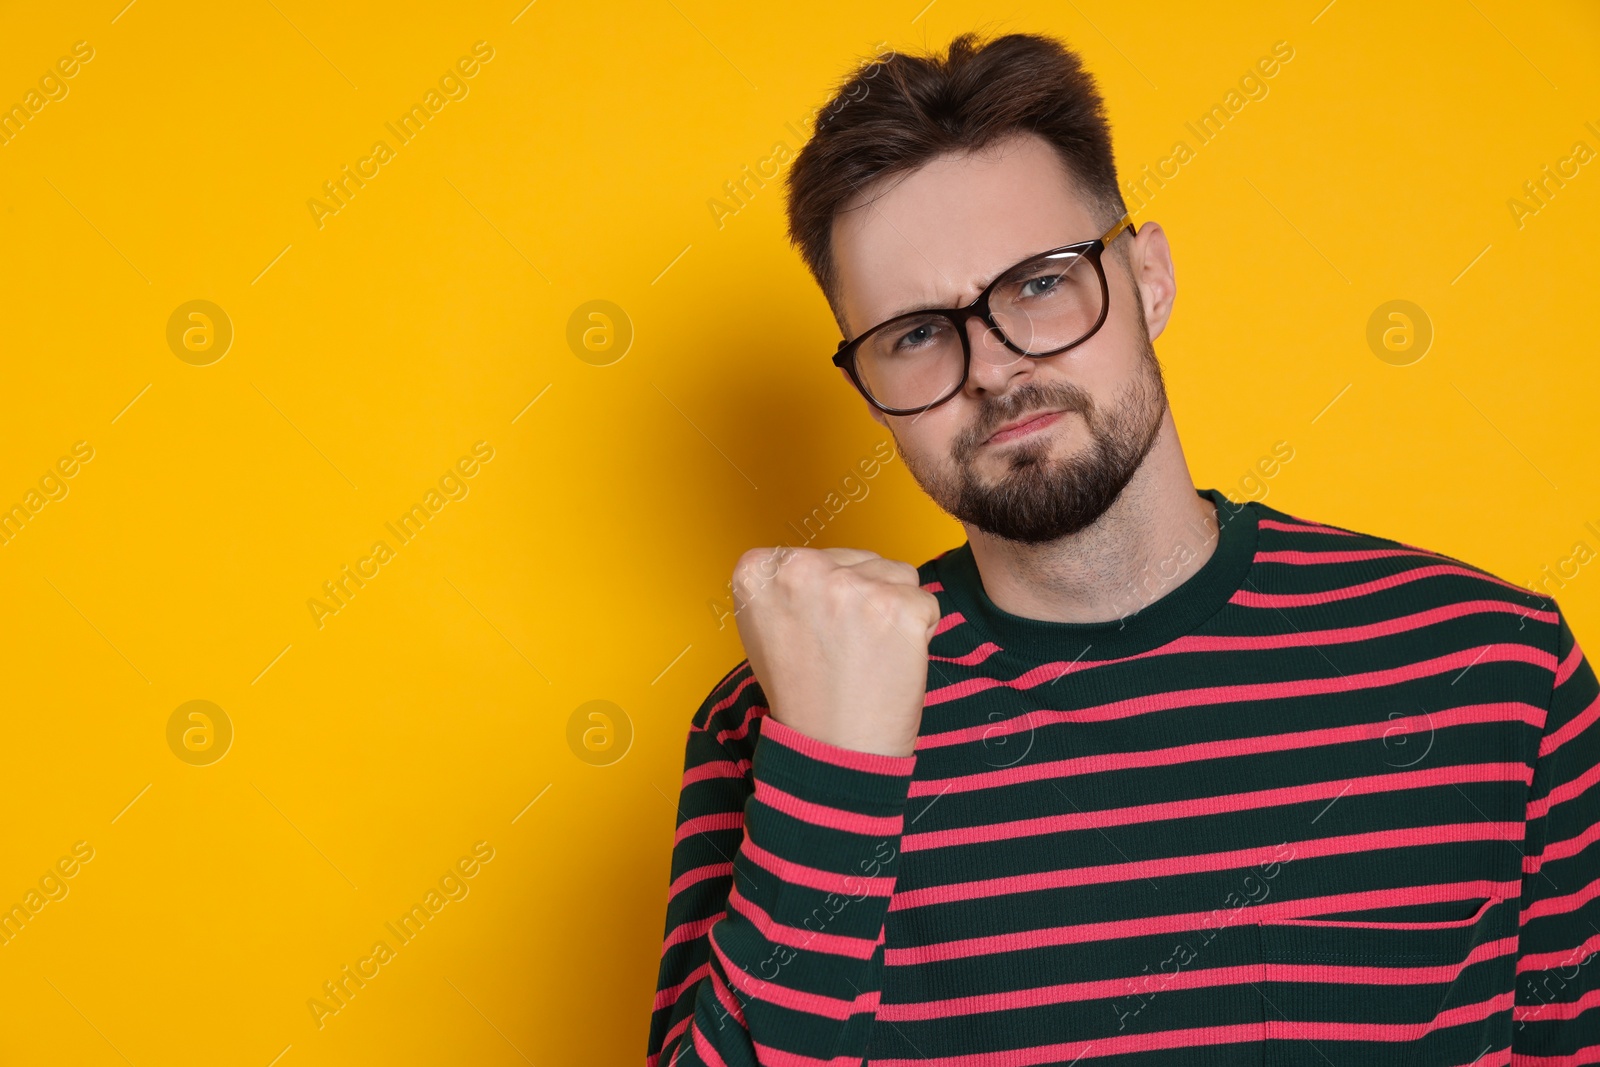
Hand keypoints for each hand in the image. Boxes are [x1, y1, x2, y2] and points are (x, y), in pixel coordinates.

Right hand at [732, 546, 939, 757]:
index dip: (829, 595)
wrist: (830, 752)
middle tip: (845, 649)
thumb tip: (830, 563)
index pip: (820, 555)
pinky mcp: (898, 607)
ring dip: (891, 611)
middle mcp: (801, 568)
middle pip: (860, 560)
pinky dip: (918, 634)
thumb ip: (789, 586)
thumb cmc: (802, 695)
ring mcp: (852, 587)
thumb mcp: (765, 626)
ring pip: (896, 574)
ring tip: (866, 656)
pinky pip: (925, 604)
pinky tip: (890, 663)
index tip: (817, 631)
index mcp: (759, 569)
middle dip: (863, 598)